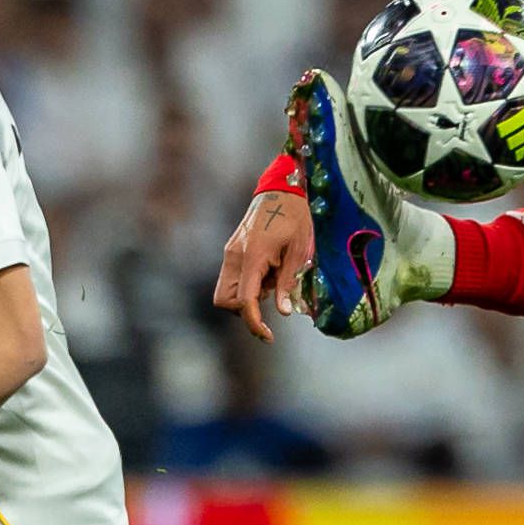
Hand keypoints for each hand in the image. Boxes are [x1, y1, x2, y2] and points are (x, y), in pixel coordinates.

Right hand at [213, 190, 311, 342]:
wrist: (282, 188)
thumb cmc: (295, 216)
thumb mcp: (299, 251)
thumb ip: (288, 283)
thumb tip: (283, 313)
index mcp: (252, 256)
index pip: (244, 301)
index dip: (254, 322)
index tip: (268, 336)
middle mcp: (234, 255)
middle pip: (224, 300)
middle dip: (245, 309)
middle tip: (273, 297)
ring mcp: (230, 252)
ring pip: (226, 291)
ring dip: (249, 295)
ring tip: (276, 276)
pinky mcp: (232, 250)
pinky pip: (234, 278)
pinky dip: (248, 283)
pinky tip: (269, 269)